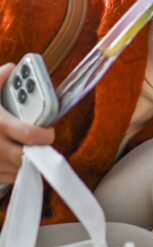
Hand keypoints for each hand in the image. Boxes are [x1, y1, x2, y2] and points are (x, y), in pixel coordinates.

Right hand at [0, 62, 55, 182]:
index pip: (30, 134)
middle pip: (28, 157)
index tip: (48, 130)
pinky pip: (10, 177)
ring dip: (28, 162)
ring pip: (21, 169)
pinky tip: (12, 158)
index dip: (45, 134)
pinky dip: (15, 170)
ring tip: (26, 149)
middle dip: (39, 152)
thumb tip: (11, 68)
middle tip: (41, 143)